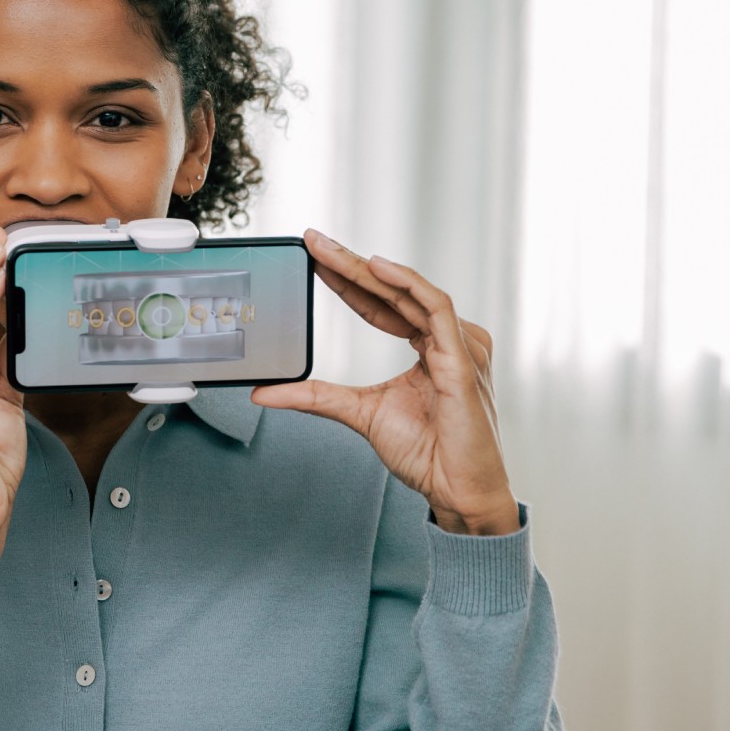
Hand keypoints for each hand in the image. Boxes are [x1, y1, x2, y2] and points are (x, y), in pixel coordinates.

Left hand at [251, 229, 519, 535]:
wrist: (456, 489)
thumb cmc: (426, 453)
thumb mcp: (357, 414)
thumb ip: (314, 397)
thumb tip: (266, 392)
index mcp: (428, 348)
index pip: (381, 304)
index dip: (346, 280)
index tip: (314, 259)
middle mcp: (445, 340)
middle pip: (392, 292)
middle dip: (350, 264)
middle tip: (314, 241)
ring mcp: (458, 346)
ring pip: (410, 292)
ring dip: (369, 269)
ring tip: (332, 252)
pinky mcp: (463, 358)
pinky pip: (437, 308)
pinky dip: (407, 284)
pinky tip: (378, 269)